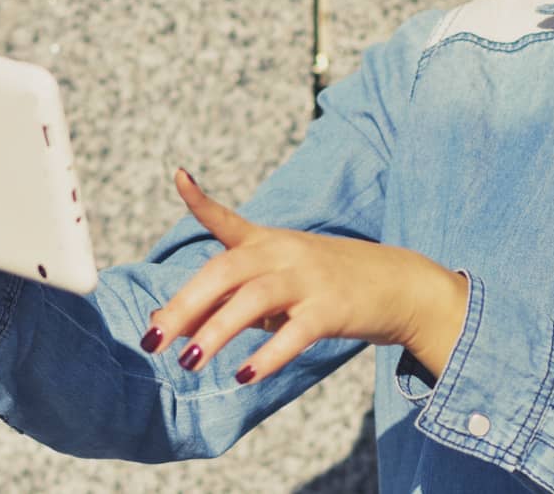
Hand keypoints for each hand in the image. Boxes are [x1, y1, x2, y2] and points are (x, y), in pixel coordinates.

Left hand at [139, 167, 467, 386]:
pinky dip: (267, 355)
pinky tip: (243, 376)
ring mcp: (309, 279)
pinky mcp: (332, 308)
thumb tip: (174, 323)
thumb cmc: (328, 285)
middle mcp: (285, 253)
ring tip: (188, 363)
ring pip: (253, 299)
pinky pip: (294, 332)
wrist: (399, 284)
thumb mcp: (280, 283)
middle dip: (185, 305)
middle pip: (226, 270)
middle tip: (154, 339)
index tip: (178, 176)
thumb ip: (231, 299)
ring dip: (215, 332)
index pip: (229, 220)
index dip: (201, 200)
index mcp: (269, 242)